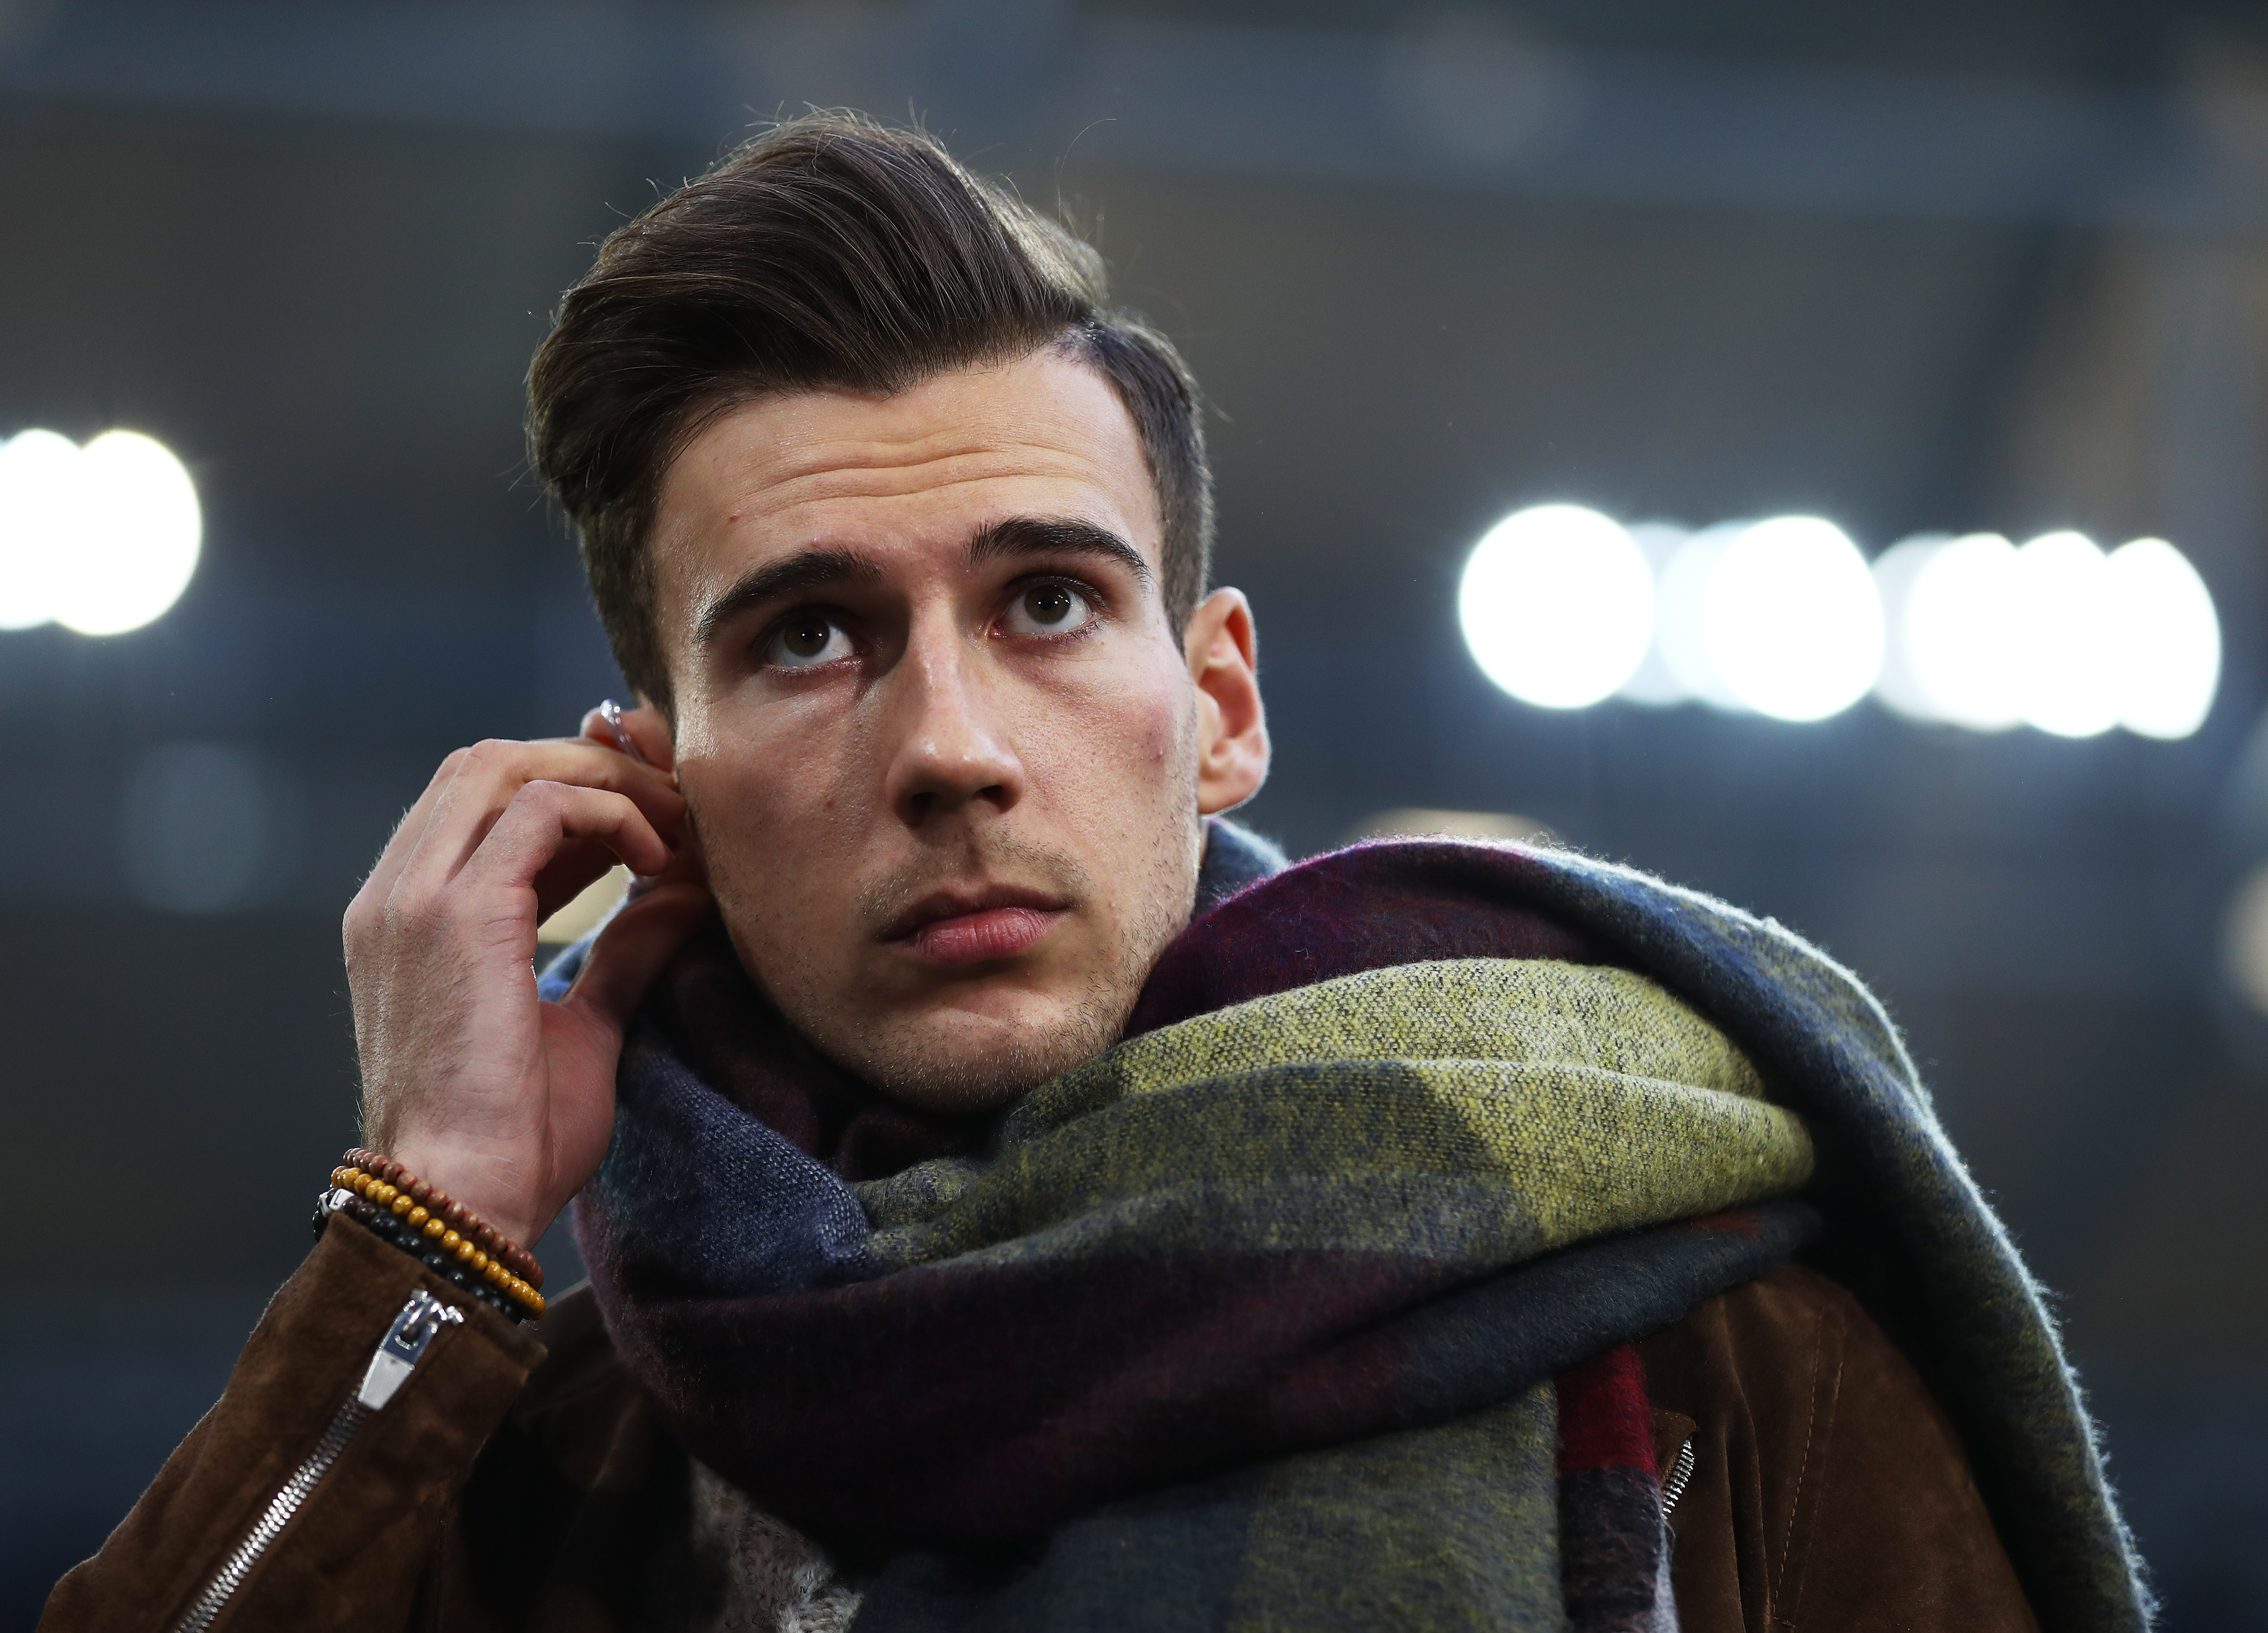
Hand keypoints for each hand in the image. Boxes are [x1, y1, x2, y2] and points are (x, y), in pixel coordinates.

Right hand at [344, 704, 710, 1248]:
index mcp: (408, 918)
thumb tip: (682, 893)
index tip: (651, 809)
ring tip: (672, 821)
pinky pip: (542, 808)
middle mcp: (396, 893)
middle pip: (490, 763)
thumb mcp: (580, 1024)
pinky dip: (608, 811)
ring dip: (602, 778)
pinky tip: (655, 857)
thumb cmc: (512, 1138)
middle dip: (588, 759)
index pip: (481, 803)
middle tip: (671, 792)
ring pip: (507, 766)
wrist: (463, 1201)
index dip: (571, 785)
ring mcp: (415, 896)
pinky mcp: (457, 911)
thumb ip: (622, 950)